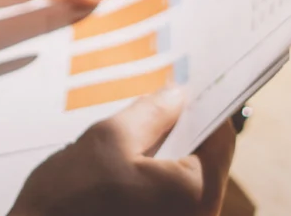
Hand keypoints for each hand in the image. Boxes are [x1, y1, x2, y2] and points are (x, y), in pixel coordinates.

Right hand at [10, 88, 235, 215]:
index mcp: (196, 195)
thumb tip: (177, 97)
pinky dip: (154, 180)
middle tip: (158, 103)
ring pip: (184, 184)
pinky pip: (166, 202)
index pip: (221, 141)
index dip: (204, 108)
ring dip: (166, 156)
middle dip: (182, 131)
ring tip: (137, 132)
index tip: (187, 88)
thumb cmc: (69, 199)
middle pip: (205, 163)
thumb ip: (151, 113)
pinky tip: (128, 165)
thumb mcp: (109, 138)